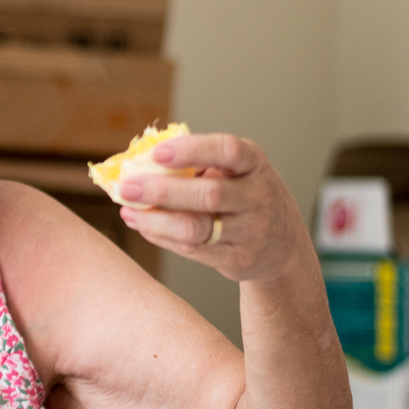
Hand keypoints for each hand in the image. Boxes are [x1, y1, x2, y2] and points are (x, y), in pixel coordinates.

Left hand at [117, 131, 311, 283]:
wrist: (283, 244)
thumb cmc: (244, 196)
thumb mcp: (235, 171)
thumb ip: (198, 165)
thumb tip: (138, 162)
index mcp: (254, 164)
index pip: (228, 151)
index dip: (191, 150)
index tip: (157, 153)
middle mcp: (258, 196)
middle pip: (208, 194)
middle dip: (162, 191)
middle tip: (126, 187)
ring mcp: (250, 230)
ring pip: (194, 228)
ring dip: (154, 220)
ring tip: (127, 211)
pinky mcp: (237, 258)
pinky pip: (190, 248)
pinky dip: (160, 236)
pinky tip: (142, 225)